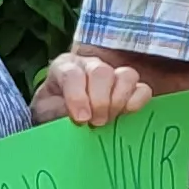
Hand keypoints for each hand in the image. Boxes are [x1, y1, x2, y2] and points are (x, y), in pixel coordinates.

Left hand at [31, 53, 154, 127]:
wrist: (61, 119)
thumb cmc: (52, 114)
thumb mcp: (44, 114)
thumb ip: (55, 112)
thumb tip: (78, 117)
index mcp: (65, 67)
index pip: (72, 74)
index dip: (77, 97)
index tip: (80, 120)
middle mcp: (91, 65)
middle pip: (102, 72)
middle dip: (100, 101)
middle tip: (96, 123)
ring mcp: (114, 74)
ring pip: (126, 75)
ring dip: (119, 101)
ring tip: (109, 120)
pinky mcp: (132, 88)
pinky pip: (143, 89)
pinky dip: (138, 101)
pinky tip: (126, 114)